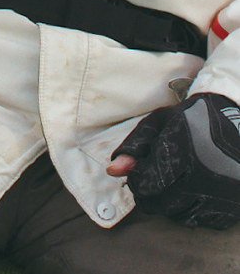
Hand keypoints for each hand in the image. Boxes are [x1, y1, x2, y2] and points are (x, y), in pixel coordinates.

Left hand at [107, 93, 239, 228]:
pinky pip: (200, 221)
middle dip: (148, 193)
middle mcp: (203, 177)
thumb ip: (135, 146)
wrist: (237, 122)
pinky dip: (190, 209)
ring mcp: (220, 195)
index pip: (145, 183)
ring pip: (178, 215)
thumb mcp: (160, 123)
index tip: (139, 169)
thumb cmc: (193, 119)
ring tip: (173, 181)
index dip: (136, 178)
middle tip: (153, 177)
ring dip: (168, 202)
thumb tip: (113, 171)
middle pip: (159, 203)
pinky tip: (192, 189)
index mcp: (183, 152)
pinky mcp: (231, 207)